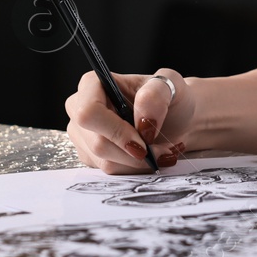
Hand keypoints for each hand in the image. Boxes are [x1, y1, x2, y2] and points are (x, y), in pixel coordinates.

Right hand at [64, 67, 193, 173]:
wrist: (176, 118)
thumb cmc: (168, 97)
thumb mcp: (170, 84)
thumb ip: (156, 95)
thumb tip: (143, 121)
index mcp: (92, 84)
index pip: (89, 113)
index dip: (115, 131)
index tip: (144, 140)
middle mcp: (80, 108)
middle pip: (97, 143)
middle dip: (135, 153)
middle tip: (164, 150)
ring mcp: (82, 135)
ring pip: (105, 162)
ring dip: (139, 163)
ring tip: (162, 151)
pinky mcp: (90, 156)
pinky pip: (110, 172)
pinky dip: (135, 168)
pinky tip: (151, 157)